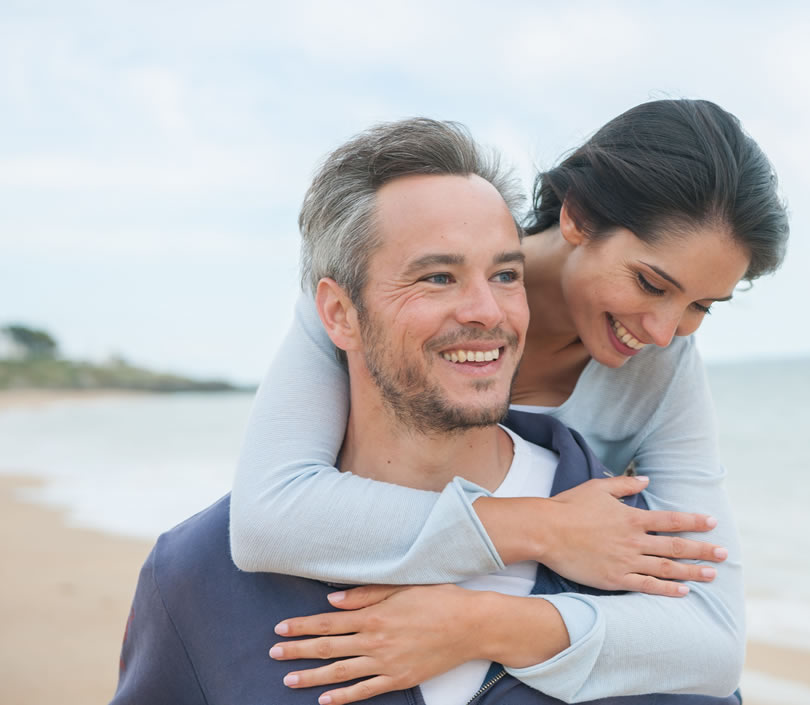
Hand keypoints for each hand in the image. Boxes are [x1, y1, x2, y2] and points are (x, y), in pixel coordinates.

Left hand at [270, 584, 556, 704]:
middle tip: (273, 654)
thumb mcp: (402, 587)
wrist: (472, 625)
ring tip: (288, 679)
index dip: (302, 626)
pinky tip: (326, 701)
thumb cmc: (439, 599)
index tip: (280, 629)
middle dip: (298, 650)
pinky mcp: (400, 679)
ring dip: (312, 676)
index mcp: (374, 615)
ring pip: (341, 672)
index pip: (329, 621)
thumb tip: (333, 598)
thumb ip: (366, 593)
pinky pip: (366, 691)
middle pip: (328, 647)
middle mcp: (376, 641)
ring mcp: (387, 663)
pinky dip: (345, 697)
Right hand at [539, 475, 726, 595]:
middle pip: (675, 546)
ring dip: (691, 572)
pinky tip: (683, 592)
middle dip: (702, 550)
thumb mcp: (597, 488)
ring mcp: (625, 561)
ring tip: (712, 575)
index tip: (712, 523)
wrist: (546, 531)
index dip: (693, 521)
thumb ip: (625, 485)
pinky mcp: (614, 578)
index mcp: (631, 518)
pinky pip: (646, 585)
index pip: (670, 520)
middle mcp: (634, 540)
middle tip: (724, 554)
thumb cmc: (569, 507)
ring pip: (666, 568)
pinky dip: (666, 589)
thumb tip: (646, 480)